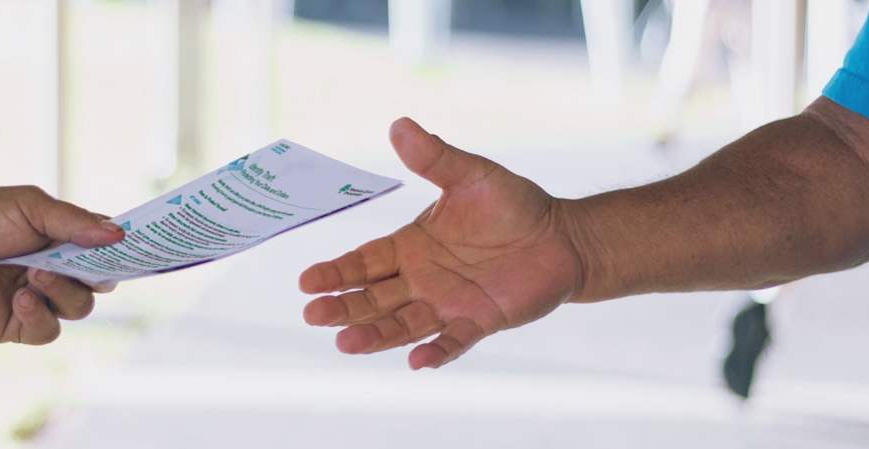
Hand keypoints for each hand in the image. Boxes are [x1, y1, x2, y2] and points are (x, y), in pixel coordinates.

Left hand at [0, 186, 124, 344]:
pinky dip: (39, 314)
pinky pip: (49, 330)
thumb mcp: (30, 207)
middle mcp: (59, 271)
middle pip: (103, 282)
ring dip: (64, 291)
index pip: (109, 248)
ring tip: (34, 274)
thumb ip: (73, 221)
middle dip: (97, 273)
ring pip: (80, 307)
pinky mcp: (21, 326)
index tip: (138, 246)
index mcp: (66, 240)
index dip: (124, 249)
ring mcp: (42, 299)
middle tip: (83, 263)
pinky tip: (19, 297)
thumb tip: (118, 235)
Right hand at [299, 118, 584, 368]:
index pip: (364, 262)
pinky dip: (435, 352)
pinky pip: (453, 340)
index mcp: (410, 246)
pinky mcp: (479, 321)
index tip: (306, 282)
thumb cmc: (512, 205)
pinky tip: (417, 361)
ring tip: (346, 344)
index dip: (336, 272)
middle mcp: (421, 280)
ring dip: (375, 335)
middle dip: (343, 308)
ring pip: (402, 324)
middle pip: (373, 299)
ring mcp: (447, 303)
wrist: (562, 236)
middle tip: (314, 316)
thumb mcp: (470, 175)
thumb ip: (434, 157)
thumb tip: (400, 125)